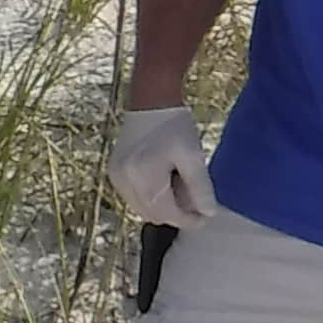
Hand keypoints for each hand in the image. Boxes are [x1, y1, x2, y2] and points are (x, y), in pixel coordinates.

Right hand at [105, 101, 216, 227]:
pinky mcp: (114, 174)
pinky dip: (151, 197)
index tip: (205, 217)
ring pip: (143, 209)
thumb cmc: (173, 125)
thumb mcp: (193, 155)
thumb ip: (201, 187)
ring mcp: (116, 178)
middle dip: (176, 213)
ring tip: (178, 185)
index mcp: (144, 176)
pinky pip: (135, 198)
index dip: (188, 220)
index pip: (168, 213)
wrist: (149, 102)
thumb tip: (208, 213)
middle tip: (195, 200)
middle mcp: (125, 181)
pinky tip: (163, 181)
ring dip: (163, 206)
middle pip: (154, 215)